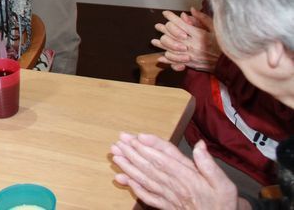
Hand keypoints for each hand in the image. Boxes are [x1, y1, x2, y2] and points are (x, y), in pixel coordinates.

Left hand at [111, 133, 239, 209]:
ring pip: (145, 180)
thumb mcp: (223, 184)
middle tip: (119, 141)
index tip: (137, 136)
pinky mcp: (166, 206)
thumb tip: (199, 145)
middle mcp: (176, 187)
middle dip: (133, 152)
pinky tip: (123, 179)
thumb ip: (209, 164)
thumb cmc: (221, 203)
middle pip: (151, 166)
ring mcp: (169, 197)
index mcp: (189, 178)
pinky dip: (133, 187)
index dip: (150, 147)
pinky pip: (147, 197)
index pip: (166, 159)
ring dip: (129, 167)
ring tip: (115, 155)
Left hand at [152, 8, 219, 71]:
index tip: (165, 13)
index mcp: (198, 35)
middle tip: (157, 26)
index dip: (171, 18)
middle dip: (164, 30)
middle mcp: (192, 45)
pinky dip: (167, 60)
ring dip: (162, 45)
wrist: (229, 64)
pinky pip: (176, 62)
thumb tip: (191, 10)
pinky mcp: (191, 63)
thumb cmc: (224, 45)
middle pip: (173, 36)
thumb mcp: (216, 29)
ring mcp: (190, 55)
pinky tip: (160, 57)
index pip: (180, 24)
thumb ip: (203, 19)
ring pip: (171, 49)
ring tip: (154, 41)